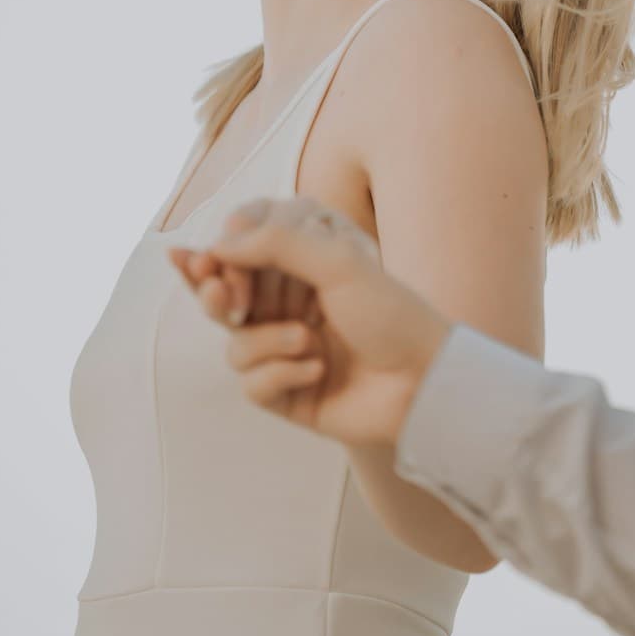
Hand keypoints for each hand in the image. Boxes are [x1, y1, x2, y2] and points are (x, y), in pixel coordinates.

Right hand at [168, 197, 451, 446]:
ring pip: (235, 344)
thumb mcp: (336, 261)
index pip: (240, 252)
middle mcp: (290, 306)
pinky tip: (319, 370)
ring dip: (267, 340)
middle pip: (224, 298)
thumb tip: (218, 244)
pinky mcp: (286, 394)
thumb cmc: (390, 312)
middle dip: (217, 295)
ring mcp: (286, 351)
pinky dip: (281, 373)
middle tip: (221, 294)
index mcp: (302, 267)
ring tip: (309, 341)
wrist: (424, 380)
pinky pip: (251, 384)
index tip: (211, 259)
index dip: (221, 255)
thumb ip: (275, 242)